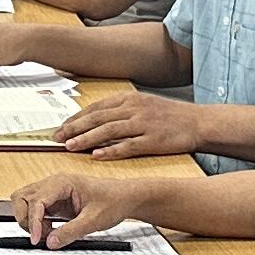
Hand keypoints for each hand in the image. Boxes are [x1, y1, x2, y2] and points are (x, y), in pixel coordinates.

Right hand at [7, 165, 153, 246]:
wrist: (124, 197)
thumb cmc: (113, 200)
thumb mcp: (94, 220)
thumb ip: (71, 232)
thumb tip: (50, 242)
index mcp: (62, 182)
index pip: (36, 200)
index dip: (33, 221)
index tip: (37, 238)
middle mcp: (53, 184)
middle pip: (21, 198)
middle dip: (26, 219)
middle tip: (40, 236)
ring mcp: (52, 191)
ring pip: (25, 202)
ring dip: (30, 220)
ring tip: (48, 233)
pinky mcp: (54, 201)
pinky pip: (35, 210)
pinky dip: (38, 222)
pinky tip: (51, 231)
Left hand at [56, 92, 204, 160]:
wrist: (198, 122)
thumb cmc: (169, 115)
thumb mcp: (143, 104)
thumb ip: (121, 110)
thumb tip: (96, 119)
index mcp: (129, 98)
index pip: (95, 108)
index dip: (75, 118)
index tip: (61, 127)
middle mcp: (134, 109)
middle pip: (97, 118)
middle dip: (74, 128)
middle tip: (56, 138)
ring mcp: (143, 124)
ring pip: (108, 131)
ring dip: (86, 139)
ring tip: (70, 146)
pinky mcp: (153, 140)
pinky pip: (127, 146)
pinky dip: (110, 151)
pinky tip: (96, 156)